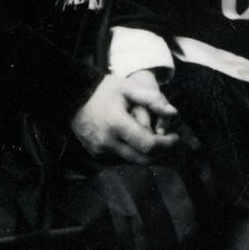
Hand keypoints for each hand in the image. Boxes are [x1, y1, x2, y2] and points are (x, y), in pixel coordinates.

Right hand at [71, 70, 185, 163]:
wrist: (72, 97)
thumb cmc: (103, 90)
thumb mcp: (128, 87)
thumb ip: (152, 99)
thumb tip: (174, 112)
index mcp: (117, 124)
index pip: (148, 145)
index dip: (166, 144)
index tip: (176, 137)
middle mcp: (108, 142)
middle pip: (143, 160)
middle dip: (160, 153)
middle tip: (169, 142)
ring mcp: (100, 151)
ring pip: (132, 162)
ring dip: (146, 154)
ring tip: (154, 138)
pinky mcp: (96, 155)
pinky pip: (120, 160)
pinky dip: (132, 153)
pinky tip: (136, 140)